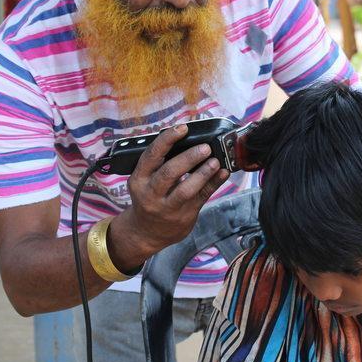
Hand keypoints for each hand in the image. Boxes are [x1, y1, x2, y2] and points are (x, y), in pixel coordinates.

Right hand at [109, 124, 229, 265]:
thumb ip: (161, 163)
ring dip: (203, 173)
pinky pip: (202, 197)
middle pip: (170, 172)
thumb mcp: (145, 180)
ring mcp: (168, 207)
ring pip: (186, 189)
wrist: (147, 232)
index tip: (182, 128)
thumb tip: (188, 138)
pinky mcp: (184, 216)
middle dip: (189, 157)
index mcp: (138, 179)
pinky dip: (214, 183)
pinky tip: (223, 173)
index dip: (167, 139)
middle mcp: (150, 194)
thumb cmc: (149, 197)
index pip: (152, 155)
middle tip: (205, 147)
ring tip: (216, 161)